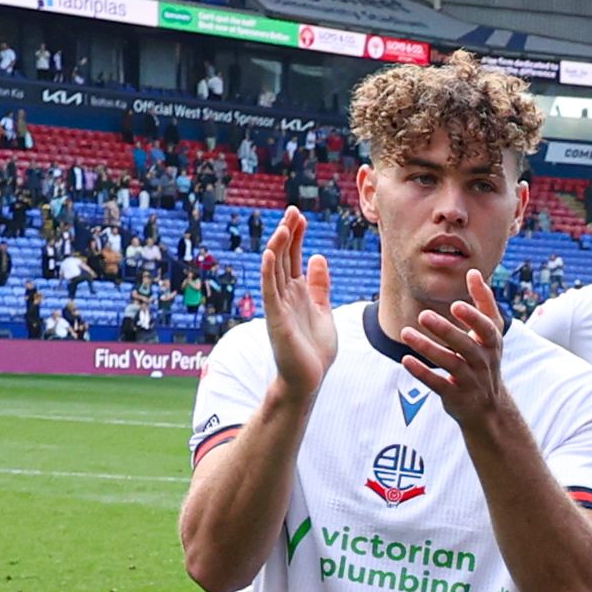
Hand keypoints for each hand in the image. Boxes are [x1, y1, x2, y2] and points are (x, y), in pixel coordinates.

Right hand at [256, 208, 337, 400]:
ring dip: (279, 247)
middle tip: (292, 211)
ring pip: (276, 270)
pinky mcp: (276, 320)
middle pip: (284, 258)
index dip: (297, 236)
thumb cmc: (314, 350)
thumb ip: (319, 286)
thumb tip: (318, 257)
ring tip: (284, 226)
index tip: (300, 216)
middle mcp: (285, 296)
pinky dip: (269, 273)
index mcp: (297, 292)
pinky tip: (271, 254)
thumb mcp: (323, 311)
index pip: (294, 257)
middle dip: (288, 234)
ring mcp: (278, 306)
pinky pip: (270, 292)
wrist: (308, 380)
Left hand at [396, 275, 514, 427]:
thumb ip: (484, 302)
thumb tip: (474, 272)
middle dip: (445, 331)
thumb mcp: (491, 332)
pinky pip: (438, 384)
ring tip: (406, 333)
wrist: (489, 408)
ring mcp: (470, 381)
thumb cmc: (485, 360)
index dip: (473, 318)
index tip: (456, 305)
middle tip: (423, 315)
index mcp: (492, 344)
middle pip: (465, 346)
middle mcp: (483, 362)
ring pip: (450, 364)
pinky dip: (422, 373)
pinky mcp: (455, 396)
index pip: (486, 329)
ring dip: (427, 348)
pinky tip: (406, 360)